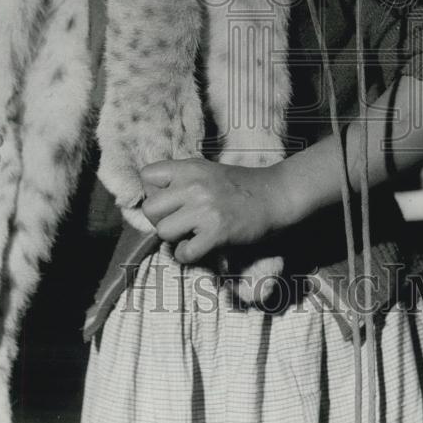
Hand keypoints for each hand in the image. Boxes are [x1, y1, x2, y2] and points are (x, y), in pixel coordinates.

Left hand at [140, 157, 287, 263]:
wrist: (276, 195)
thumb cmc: (241, 185)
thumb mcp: (208, 171)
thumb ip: (182, 180)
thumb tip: (155, 199)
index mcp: (190, 167)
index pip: (146, 175)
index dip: (153, 191)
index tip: (170, 200)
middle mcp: (193, 186)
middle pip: (150, 209)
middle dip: (160, 219)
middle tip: (180, 221)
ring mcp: (204, 209)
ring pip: (163, 231)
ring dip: (175, 238)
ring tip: (192, 233)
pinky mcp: (216, 232)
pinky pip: (183, 252)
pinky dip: (188, 255)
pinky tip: (201, 246)